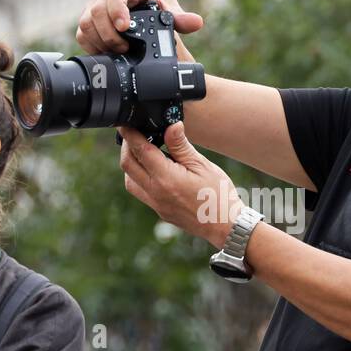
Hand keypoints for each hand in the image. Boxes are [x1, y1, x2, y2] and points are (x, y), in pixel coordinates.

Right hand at [76, 0, 202, 57]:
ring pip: (86, 22)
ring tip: (118, 51)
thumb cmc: (156, 8)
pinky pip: (82, 33)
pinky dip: (92, 45)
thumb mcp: (169, 11)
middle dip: (110, 33)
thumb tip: (196, 22)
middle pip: (98, 10)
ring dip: (101, 40)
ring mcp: (96, 5)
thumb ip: (180, 18)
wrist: (144, 13)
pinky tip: (106, 53)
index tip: (124, 27)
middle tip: (124, 48)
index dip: (117, 10)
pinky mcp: (88, 19)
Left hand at [118, 122, 243, 249]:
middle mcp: (156, 193)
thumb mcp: (202, 165)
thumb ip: (181, 146)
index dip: (130, 134)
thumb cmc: (218, 194)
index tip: (125, 124)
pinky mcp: (160, 211)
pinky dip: (138, 178)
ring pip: (129, 181)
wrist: (225, 226)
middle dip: (126, 146)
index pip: (140, 150)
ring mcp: (156, 204)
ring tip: (142, 151)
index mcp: (167, 178)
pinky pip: (140, 192)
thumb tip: (170, 125)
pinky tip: (152, 170)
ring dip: (130, 164)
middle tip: (132, 134)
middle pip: (127, 165)